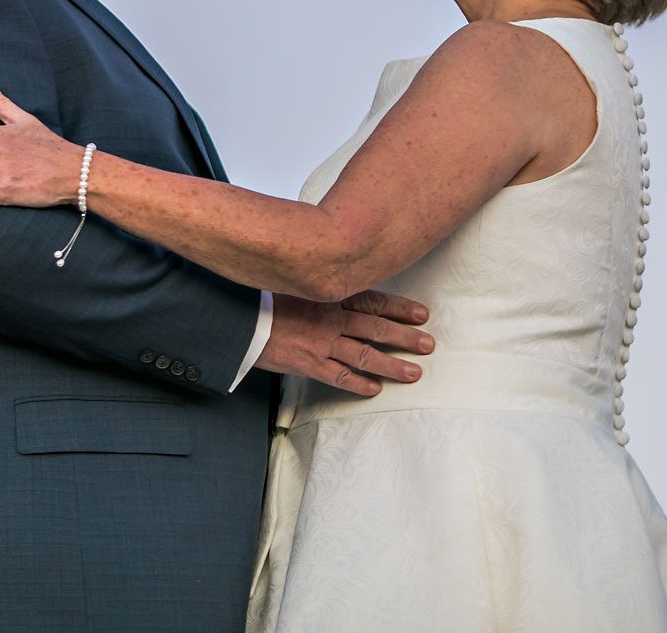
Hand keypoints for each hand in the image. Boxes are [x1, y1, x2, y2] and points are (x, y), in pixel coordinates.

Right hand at [257, 291, 434, 395]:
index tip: (421, 313)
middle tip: (427, 344)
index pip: (373, 300)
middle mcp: (331, 319)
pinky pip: (340, 377)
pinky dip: (359, 384)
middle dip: (405, 337)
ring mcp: (322, 343)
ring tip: (414, 372)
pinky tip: (374, 390)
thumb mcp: (294, 281)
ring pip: (365, 355)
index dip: (400, 307)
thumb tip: (336, 275)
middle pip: (377, 328)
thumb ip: (317, 282)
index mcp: (328, 296)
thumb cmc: (264, 297)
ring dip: (392, 365)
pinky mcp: (310, 364)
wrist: (239, 318)